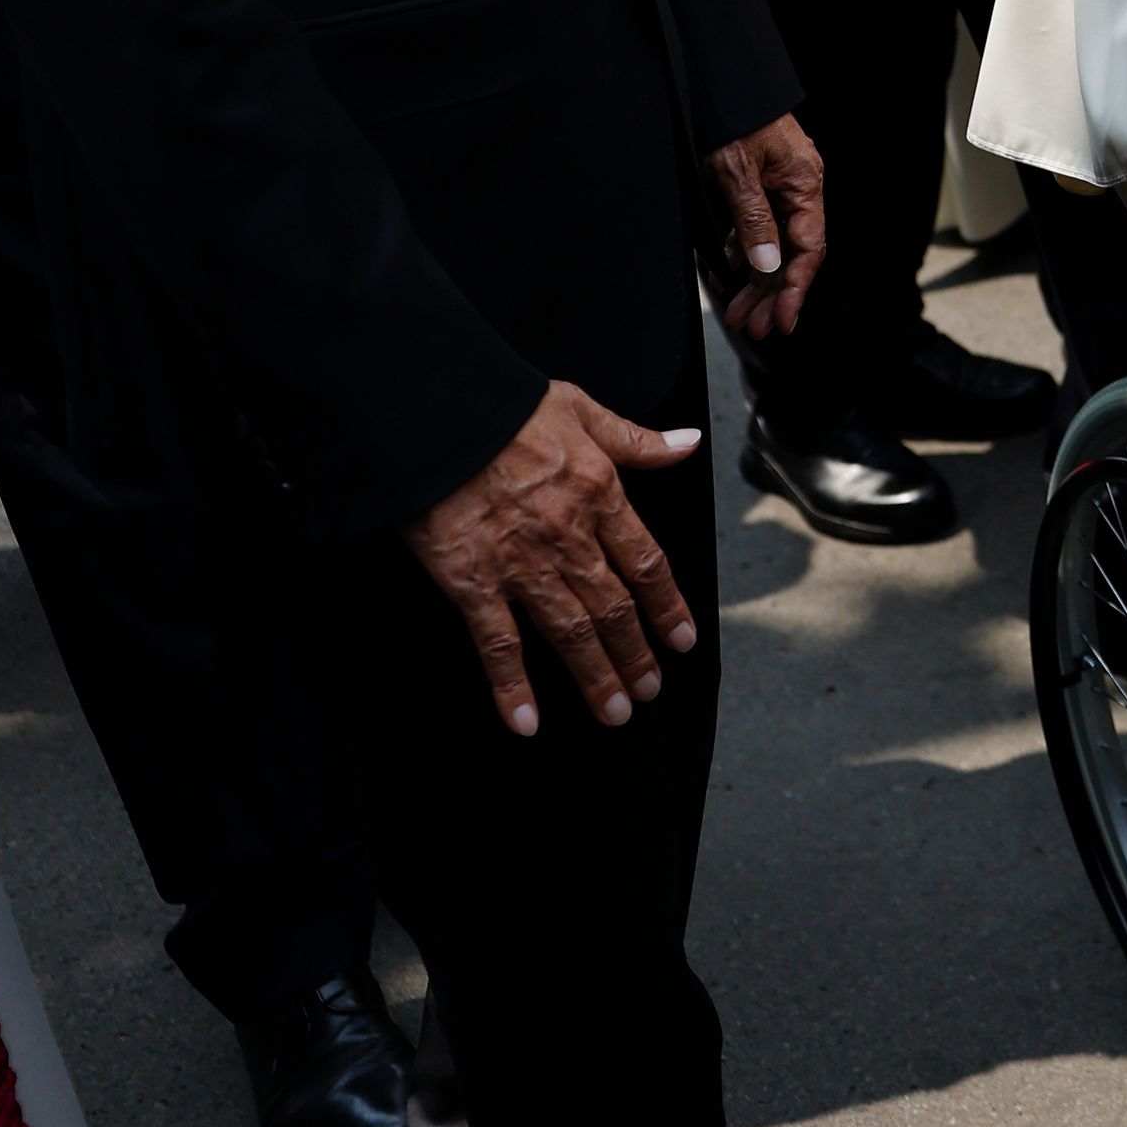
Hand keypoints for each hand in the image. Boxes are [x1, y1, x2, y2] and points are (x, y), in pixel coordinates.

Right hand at [404, 381, 702, 737]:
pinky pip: (498, 644)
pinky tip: (527, 721)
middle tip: (649, 690)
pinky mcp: (472, 582)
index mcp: (600, 495)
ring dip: (595, 676)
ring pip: (570, 633)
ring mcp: (522, 565)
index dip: (669, 606)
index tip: (683, 639)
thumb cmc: (506, 406)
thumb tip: (689, 443)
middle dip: (636, 653)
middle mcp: (569, 538)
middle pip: (615, 608)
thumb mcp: (582, 409)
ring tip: (615, 712)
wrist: (437, 415)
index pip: (648, 563)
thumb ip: (637, 438)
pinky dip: (512, 687)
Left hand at [704, 114, 824, 343]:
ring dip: (756, 282)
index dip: (796, 289)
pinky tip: (730, 279)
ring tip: (738, 316)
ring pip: (772, 246)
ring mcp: (780, 187)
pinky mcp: (760, 185)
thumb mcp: (736, 172)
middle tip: (753, 330)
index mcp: (805, 184)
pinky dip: (743, 256)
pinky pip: (756, 229)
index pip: (808, 249)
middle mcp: (799, 188)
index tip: (783, 321)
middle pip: (792, 254)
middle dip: (772, 295)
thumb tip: (765, 268)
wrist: (722, 78)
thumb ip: (753, 221)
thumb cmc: (732, 117)